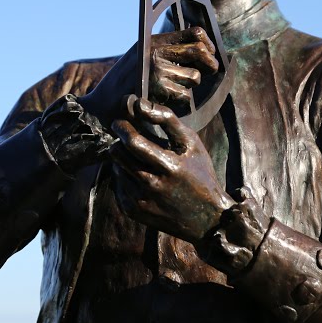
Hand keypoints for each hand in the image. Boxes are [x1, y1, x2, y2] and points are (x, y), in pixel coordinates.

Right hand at [79, 27, 218, 123]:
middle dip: (210, 63)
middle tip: (211, 70)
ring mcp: (158, 69)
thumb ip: (166, 52)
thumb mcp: (141, 59)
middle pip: (200, 51)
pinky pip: (185, 96)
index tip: (210, 53)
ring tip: (173, 92)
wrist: (102, 107)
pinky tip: (165, 103)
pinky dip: (179, 103)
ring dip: (189, 88)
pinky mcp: (159, 89)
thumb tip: (203, 49)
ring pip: (194, 77)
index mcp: (153, 41)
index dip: (208, 44)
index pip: (194, 33)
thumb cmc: (124, 86)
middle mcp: (156, 51)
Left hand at [110, 96, 233, 243]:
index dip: (122, 127)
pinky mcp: (133, 211)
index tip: (120, 120)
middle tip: (128, 137)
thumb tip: (141, 104)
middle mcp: (152, 186)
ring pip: (116, 168)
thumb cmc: (200, 174)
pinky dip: (125, 176)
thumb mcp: (192, 143)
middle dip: (120, 141)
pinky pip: (118, 184)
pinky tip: (142, 177)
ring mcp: (140, 201)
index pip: (133, 142)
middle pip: (118, 154)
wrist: (205, 218)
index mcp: (169, 166)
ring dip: (123, 159)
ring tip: (140, 158)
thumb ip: (167, 120)